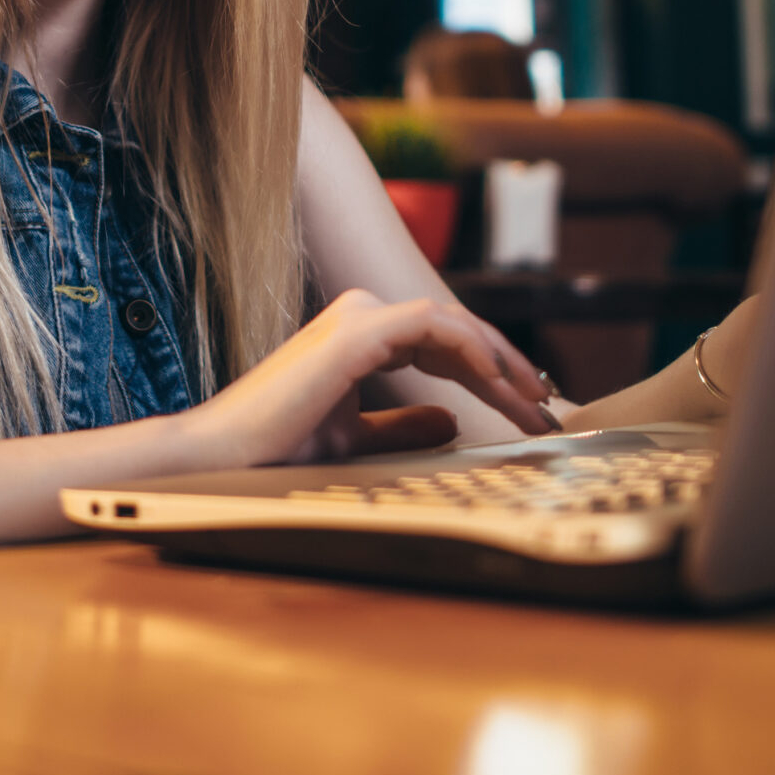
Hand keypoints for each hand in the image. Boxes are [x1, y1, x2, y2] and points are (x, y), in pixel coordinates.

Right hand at [182, 290, 557, 467]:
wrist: (225, 459)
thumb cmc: (280, 450)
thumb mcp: (358, 439)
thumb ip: (402, 426)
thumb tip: (450, 422)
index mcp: (365, 336)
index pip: (447, 344)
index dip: (495, 374)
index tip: (532, 413)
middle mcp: (364, 315)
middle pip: (459, 331)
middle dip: (511, 370)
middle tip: (548, 412)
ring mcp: (360, 318)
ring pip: (454, 324)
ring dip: (502, 362)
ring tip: (535, 404)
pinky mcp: (358, 333)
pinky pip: (434, 326)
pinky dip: (473, 349)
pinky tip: (500, 384)